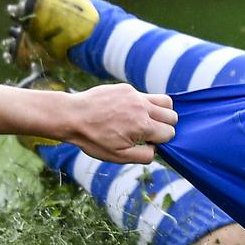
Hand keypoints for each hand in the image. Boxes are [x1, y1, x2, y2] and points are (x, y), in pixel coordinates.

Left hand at [61, 84, 177, 163]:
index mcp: (143, 126)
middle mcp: (143, 107)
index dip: (161, 141)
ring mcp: (135, 95)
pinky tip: (127, 112)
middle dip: (165, 126)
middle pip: (172, 115)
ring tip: (147, 120)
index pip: (170, 132)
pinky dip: (143, 104)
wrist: (72, 116)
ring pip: (164, 100)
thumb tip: (156, 150)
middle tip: (149, 132)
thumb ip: (143, 156)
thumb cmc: (94, 139)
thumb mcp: (118, 156)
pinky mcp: (126, 88)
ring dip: (161, 112)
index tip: (147, 143)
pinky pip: (144, 95)